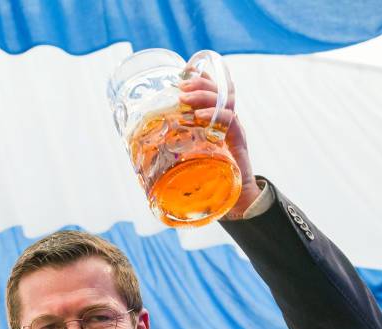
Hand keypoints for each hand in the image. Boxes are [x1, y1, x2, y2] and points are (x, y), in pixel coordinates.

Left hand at [179, 74, 261, 216]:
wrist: (239, 201)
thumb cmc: (213, 181)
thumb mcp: (193, 161)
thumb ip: (178, 153)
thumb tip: (142, 156)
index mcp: (220, 121)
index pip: (216, 90)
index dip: (202, 78)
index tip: (183, 74)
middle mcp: (229, 122)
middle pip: (220, 90)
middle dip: (199, 83)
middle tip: (180, 86)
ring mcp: (236, 130)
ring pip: (225, 101)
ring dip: (204, 96)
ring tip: (185, 98)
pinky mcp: (239, 142)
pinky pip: (230, 121)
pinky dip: (214, 115)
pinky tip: (199, 117)